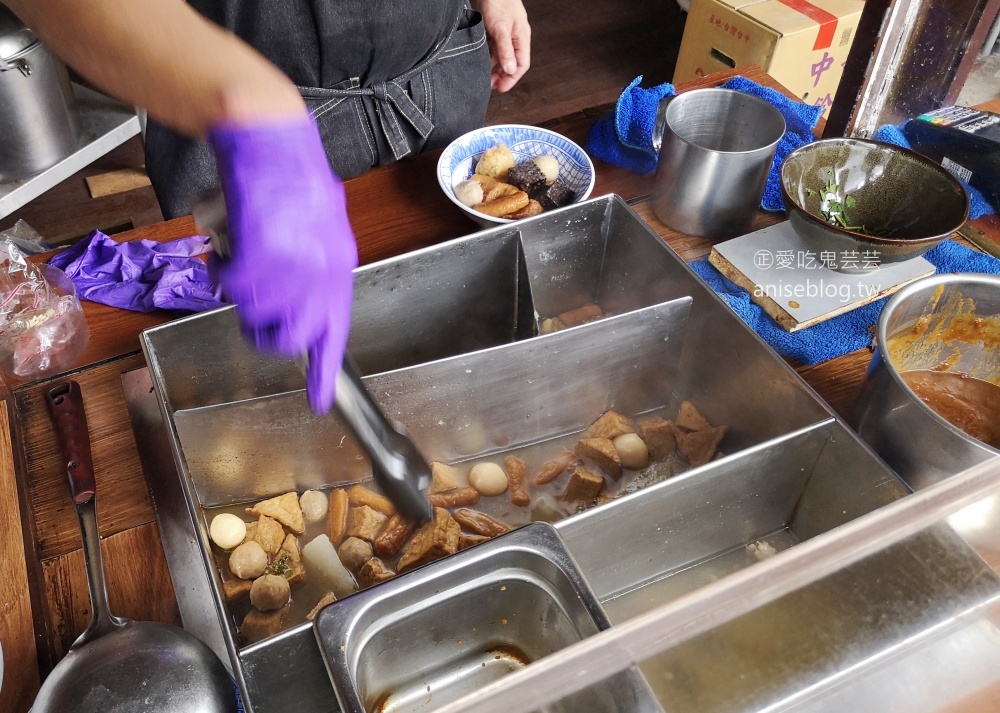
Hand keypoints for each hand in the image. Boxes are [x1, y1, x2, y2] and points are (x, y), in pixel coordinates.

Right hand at [209, 116, 357, 413]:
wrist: (272, 141)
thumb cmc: (292, 180)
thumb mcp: (320, 231)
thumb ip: (314, 270)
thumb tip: (300, 302)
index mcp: (338, 271)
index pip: (334, 335)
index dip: (324, 374)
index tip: (318, 403)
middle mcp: (321, 275)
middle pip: (291, 338)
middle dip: (264, 334)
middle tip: (250, 313)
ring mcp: (292, 267)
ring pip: (255, 310)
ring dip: (239, 291)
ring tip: (239, 258)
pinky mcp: (262, 254)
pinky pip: (232, 286)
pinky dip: (221, 269)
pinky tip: (227, 246)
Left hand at [477, 0, 530, 92]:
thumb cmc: (498, 1)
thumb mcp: (501, 27)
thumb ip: (505, 49)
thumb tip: (510, 70)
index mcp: (521, 37)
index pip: (521, 64)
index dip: (512, 78)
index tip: (501, 88)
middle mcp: (513, 38)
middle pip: (510, 62)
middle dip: (501, 76)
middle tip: (490, 86)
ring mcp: (503, 34)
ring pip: (500, 56)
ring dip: (493, 68)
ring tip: (484, 77)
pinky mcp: (492, 30)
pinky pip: (491, 48)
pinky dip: (487, 57)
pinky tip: (480, 63)